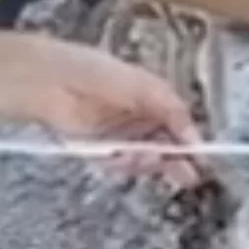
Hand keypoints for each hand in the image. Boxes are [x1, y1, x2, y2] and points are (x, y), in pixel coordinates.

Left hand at [19, 38, 208, 192]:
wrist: (50, 83)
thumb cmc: (96, 73)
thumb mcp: (144, 86)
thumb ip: (172, 110)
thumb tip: (194, 137)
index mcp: (150, 94)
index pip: (177, 122)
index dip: (188, 141)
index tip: (198, 158)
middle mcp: (135, 114)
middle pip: (163, 144)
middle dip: (173, 159)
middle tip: (185, 175)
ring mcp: (117, 132)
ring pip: (144, 156)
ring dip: (147, 161)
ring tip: (144, 157)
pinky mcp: (98, 148)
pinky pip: (120, 162)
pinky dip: (125, 164)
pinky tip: (122, 158)